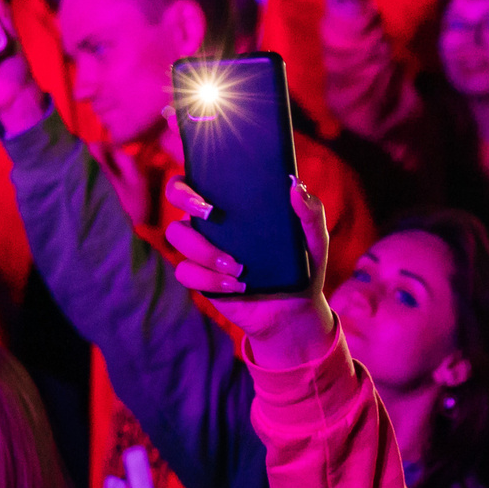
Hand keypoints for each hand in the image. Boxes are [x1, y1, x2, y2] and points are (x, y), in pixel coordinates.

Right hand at [163, 175, 336, 363]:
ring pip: (177, 236)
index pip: (199, 176)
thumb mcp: (314, 241)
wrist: (295, 310)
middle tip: (210, 213)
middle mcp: (212, 221)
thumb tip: (295, 185)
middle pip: (174, 196)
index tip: (207, 195)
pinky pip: (185, 272)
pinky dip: (208, 279)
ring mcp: (202, 248)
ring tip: (238, 267)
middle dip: (184, 200)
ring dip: (203, 249)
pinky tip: (235, 285)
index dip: (190, 178)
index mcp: (235, 203)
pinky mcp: (201, 277)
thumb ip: (311, 213)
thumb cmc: (303, 267)